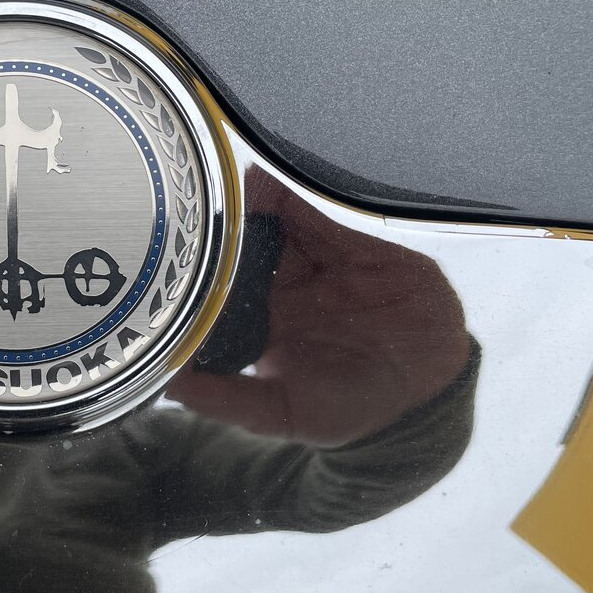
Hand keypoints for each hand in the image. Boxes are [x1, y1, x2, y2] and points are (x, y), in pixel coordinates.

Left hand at [167, 169, 471, 445]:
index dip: (185, 279)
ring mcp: (305, 262)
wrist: (429, 380)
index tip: (164, 264)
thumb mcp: (287, 414)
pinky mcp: (341, 240)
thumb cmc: (350, 405)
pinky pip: (307, 211)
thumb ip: (231, 401)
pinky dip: (283, 193)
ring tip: (219, 185)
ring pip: (261, 223)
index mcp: (249, 326)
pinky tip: (260, 179)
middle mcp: (272, 289)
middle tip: (188, 212)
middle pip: (229, 250)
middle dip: (210, 230)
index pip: (206, 295)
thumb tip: (173, 388)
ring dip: (241, 203)